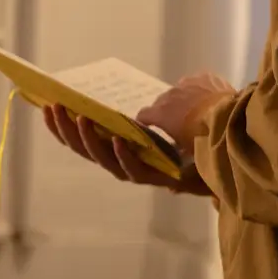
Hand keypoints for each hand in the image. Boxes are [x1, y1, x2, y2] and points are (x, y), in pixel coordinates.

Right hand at [42, 105, 210, 195]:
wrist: (229, 142)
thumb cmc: (200, 122)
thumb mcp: (168, 105)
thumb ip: (149, 105)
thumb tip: (134, 100)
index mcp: (124, 143)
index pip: (87, 135)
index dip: (65, 124)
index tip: (48, 104)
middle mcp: (127, 160)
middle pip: (88, 149)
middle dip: (67, 129)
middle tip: (53, 108)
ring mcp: (141, 171)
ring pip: (105, 161)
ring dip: (90, 140)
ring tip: (79, 119)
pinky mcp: (158, 178)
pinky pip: (135, 171)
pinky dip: (125, 156)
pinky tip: (118, 139)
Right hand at [137, 72, 236, 151]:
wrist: (227, 119)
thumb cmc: (203, 138)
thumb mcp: (186, 148)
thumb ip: (176, 142)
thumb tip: (177, 143)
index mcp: (161, 113)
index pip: (143, 115)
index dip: (145, 121)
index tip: (149, 127)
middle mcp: (170, 94)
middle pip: (163, 101)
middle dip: (168, 110)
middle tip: (179, 121)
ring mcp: (187, 82)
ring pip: (180, 90)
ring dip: (185, 98)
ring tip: (197, 108)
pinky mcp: (204, 76)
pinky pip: (197, 83)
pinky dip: (200, 89)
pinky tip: (211, 98)